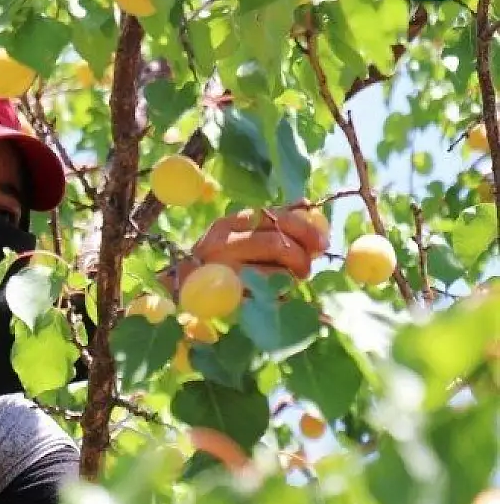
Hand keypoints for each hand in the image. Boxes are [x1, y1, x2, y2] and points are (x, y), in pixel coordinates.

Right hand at [161, 206, 329, 293]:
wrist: (181, 294)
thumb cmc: (219, 263)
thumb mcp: (238, 237)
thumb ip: (270, 224)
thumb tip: (307, 206)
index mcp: (227, 224)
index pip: (273, 217)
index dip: (303, 228)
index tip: (322, 242)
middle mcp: (221, 244)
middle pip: (276, 243)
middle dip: (301, 256)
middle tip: (307, 267)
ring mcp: (222, 272)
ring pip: (274, 271)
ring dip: (291, 278)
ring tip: (291, 281)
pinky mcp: (226, 298)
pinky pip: (266, 296)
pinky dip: (279, 296)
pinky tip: (277, 296)